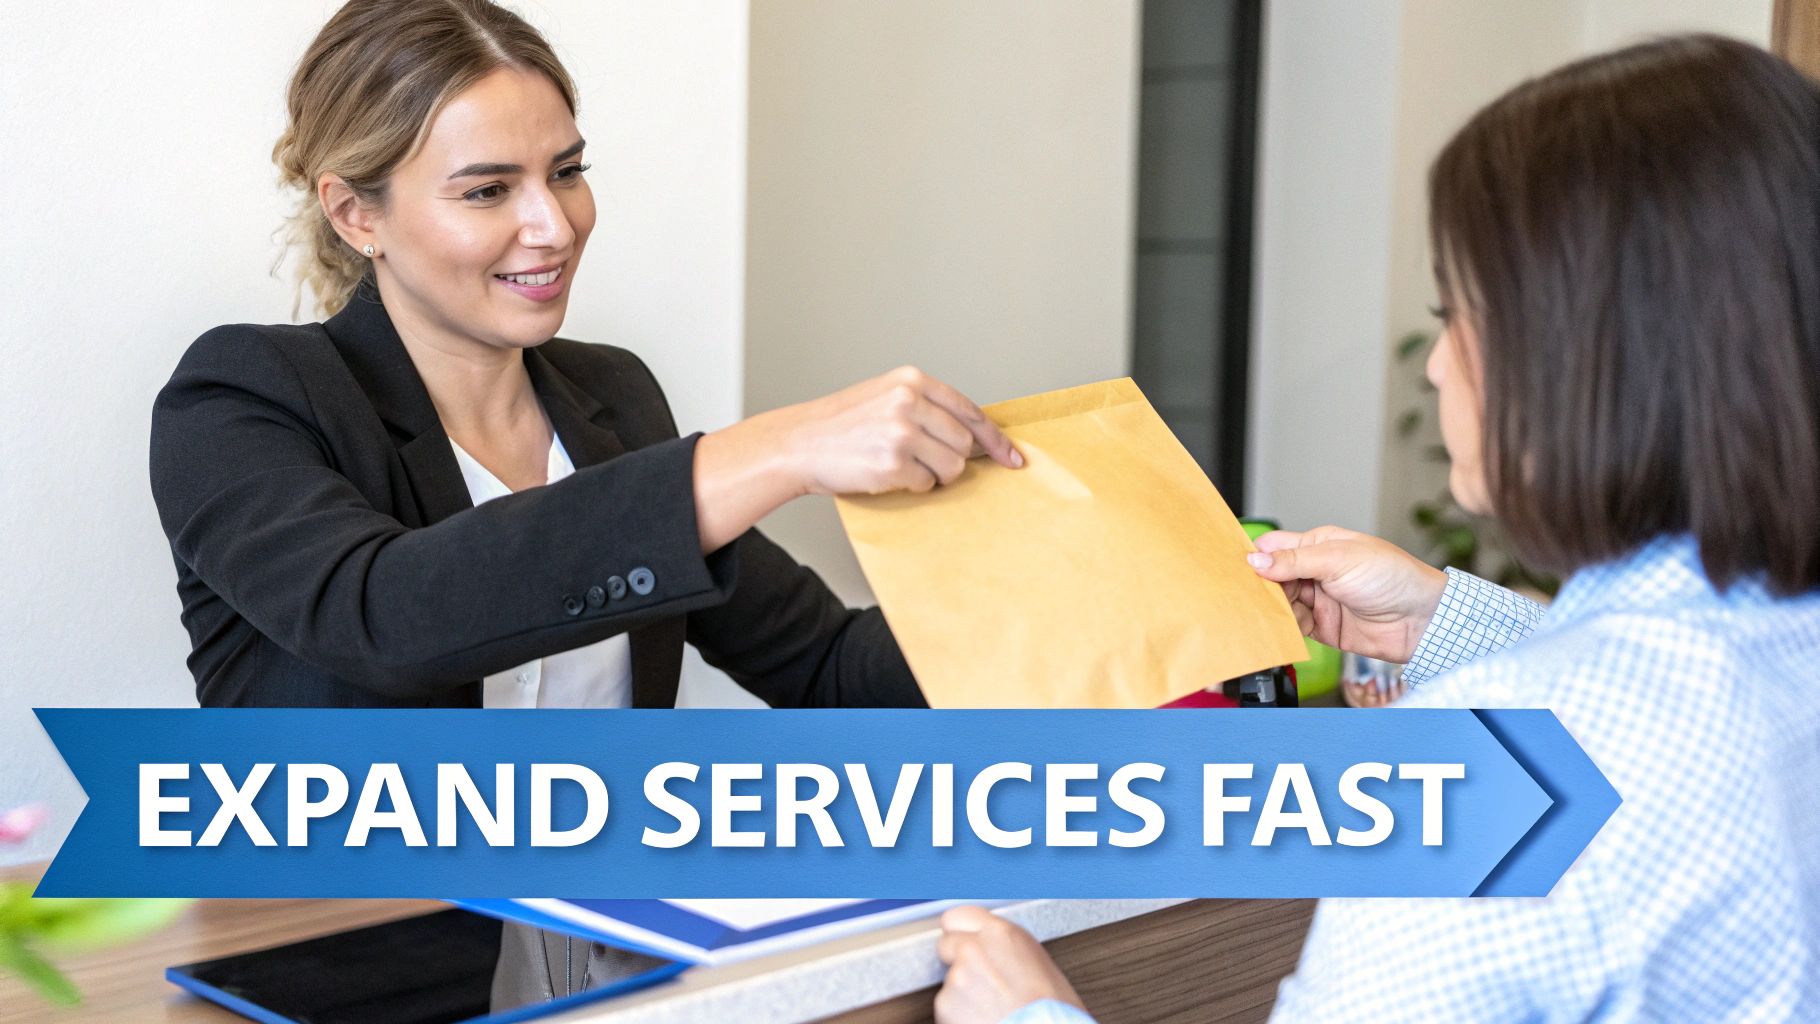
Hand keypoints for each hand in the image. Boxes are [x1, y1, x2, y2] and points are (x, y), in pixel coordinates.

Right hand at [775, 365, 1021, 495]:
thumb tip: (973, 435)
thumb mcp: (884, 397)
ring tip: (903, 466)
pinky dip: (912, 486)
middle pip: (964, 442)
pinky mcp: (893, 463)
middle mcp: (909, 402)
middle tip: (922, 461)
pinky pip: (927, 485)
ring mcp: (902, 432)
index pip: (970, 411)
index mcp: (911, 381)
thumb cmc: (842, 425)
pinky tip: (886, 474)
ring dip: (934, 476)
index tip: (1012, 457)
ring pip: (952, 467)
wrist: (799, 443)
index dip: (995, 438)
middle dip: (951, 459)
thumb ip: (926, 407)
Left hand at [935, 906, 1084, 1023]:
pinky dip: (960, 1014)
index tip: (963, 940)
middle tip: (979, 979)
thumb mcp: (1040, 964)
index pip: (958, 916)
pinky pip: (947, 1006)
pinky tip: (983, 1019)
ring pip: (949, 979)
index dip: (960, 932)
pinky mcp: (946, 1005)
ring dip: (963, 992)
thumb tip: (999, 953)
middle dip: (956, 959)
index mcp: (1000, 933)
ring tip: (991, 1007)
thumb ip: (1009, 949)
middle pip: (946, 943)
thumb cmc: (1054, 1011)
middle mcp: (973, 949)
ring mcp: (957, 977)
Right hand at [1245, 525, 1446, 662]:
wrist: (1422, 620)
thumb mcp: (1339, 560)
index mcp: (1319, 546)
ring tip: (1264, 613)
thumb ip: (1294, 561)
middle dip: (1259, 586)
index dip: (1255, 556)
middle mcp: (1316, 572)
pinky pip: (1294, 627)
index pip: (1275, 546)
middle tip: (1245, 594)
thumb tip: (1255, 559)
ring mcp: (1319, 600)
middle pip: (1272, 578)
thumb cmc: (1393, 578)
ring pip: (1280, 603)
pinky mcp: (1323, 628)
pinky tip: (1281, 629)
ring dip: (1272, 609)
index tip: (1235, 568)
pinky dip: (1285, 629)